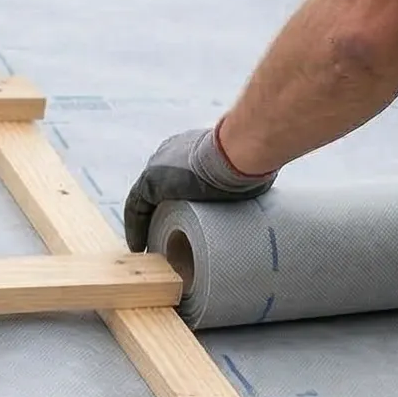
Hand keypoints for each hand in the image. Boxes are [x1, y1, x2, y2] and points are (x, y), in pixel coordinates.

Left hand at [123, 124, 274, 250]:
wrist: (238, 151)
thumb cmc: (251, 159)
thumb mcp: (248, 167)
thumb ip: (247, 177)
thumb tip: (260, 188)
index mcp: (193, 149)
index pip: (181, 177)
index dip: (180, 199)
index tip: (185, 219)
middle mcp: (171, 154)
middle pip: (162, 190)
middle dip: (164, 213)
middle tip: (171, 239)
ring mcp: (159, 166)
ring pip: (149, 201)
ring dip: (152, 224)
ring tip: (159, 248)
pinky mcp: (151, 181)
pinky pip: (137, 208)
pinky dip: (137, 228)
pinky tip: (141, 246)